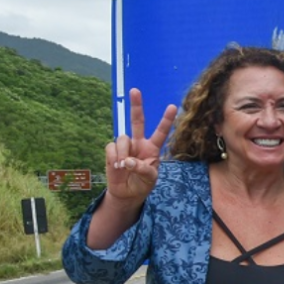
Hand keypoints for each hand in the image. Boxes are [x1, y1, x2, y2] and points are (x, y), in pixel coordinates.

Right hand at [105, 88, 176, 207]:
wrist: (127, 193)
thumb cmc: (143, 184)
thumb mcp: (149, 179)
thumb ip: (142, 169)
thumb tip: (127, 160)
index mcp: (153, 148)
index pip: (161, 132)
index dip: (166, 120)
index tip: (173, 106)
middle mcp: (139, 143)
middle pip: (137, 121)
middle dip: (136, 106)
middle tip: (135, 90)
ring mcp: (125, 146)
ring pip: (122, 138)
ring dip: (122, 152)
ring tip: (123, 166)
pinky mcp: (112, 150)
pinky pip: (111, 147)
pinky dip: (113, 157)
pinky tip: (116, 166)